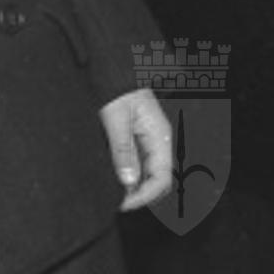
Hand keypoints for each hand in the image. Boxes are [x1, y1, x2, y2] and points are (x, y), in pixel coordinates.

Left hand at [98, 86, 173, 209]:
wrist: (113, 69)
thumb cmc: (117, 89)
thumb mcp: (116, 118)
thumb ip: (122, 149)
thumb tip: (128, 181)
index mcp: (160, 137)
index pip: (162, 178)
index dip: (145, 195)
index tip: (123, 203)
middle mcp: (158, 141)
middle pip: (156, 179)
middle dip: (138, 194)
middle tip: (114, 202)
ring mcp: (148, 140)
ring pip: (146, 173)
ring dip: (131, 186)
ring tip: (111, 194)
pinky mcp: (137, 138)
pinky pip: (137, 163)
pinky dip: (126, 174)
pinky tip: (112, 178)